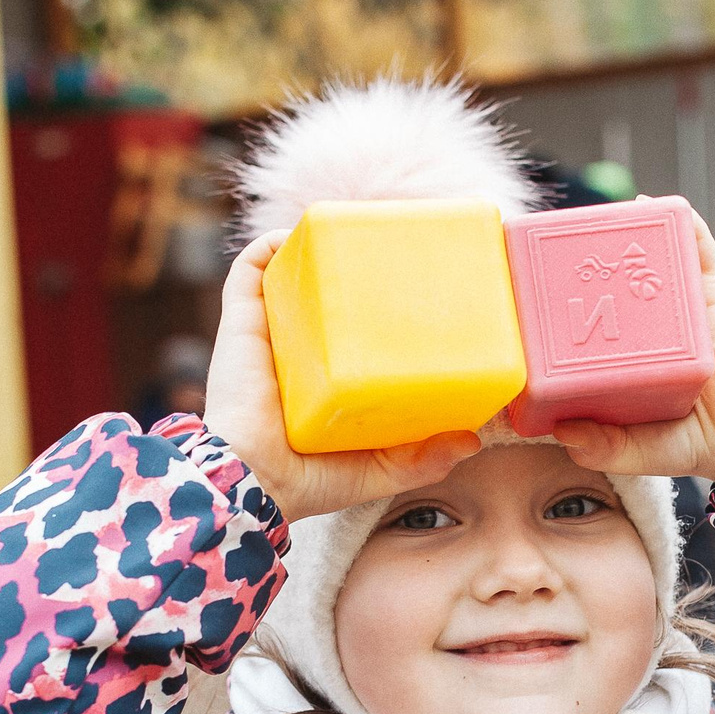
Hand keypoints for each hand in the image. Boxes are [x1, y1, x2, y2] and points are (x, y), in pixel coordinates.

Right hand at [202, 230, 484, 522]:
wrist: (254, 479)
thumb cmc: (308, 483)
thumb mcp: (378, 470)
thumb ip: (422, 458)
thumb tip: (472, 439)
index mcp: (323, 382)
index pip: (349, 336)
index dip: (375, 310)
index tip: (410, 291)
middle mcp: (295, 352)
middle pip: (323, 298)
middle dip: (351, 270)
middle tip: (390, 255)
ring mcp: (269, 333)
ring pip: (289, 275)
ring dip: (316, 247)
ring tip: (354, 231)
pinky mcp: (242, 321)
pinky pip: (250, 268)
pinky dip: (272, 243)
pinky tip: (303, 231)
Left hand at [552, 214, 714, 483]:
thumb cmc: (688, 442)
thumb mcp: (638, 452)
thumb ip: (605, 447)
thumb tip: (563, 433)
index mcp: (612, 359)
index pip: (574, 327)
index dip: (550, 309)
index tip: (522, 292)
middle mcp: (637, 327)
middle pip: (604, 286)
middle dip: (581, 263)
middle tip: (554, 242)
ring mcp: (673, 308)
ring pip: (646, 261)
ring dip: (625, 235)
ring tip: (602, 217)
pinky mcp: (709, 295)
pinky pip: (698, 253)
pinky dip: (684, 227)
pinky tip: (662, 207)